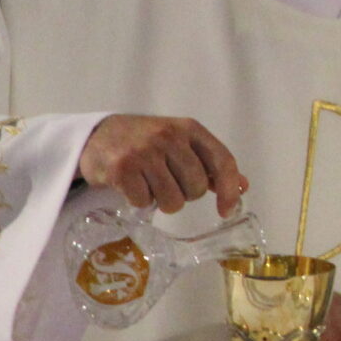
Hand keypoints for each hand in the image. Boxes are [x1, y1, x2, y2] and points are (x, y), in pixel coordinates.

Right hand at [78, 115, 246, 215]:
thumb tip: (243, 186)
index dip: (229, 190)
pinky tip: (133, 187)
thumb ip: (210, 164)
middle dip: (186, 195)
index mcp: (189, 128)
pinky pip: (144, 202)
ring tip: (151, 185)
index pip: (222, 161)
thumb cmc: (146, 141)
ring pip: (173, 200)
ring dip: (163, 201)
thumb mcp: (181, 143)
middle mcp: (169, 136)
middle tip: (170, 184)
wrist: (97, 135)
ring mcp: (144, 151)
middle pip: (197, 187)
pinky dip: (140, 202)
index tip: (226, 211)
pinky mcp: (121, 168)